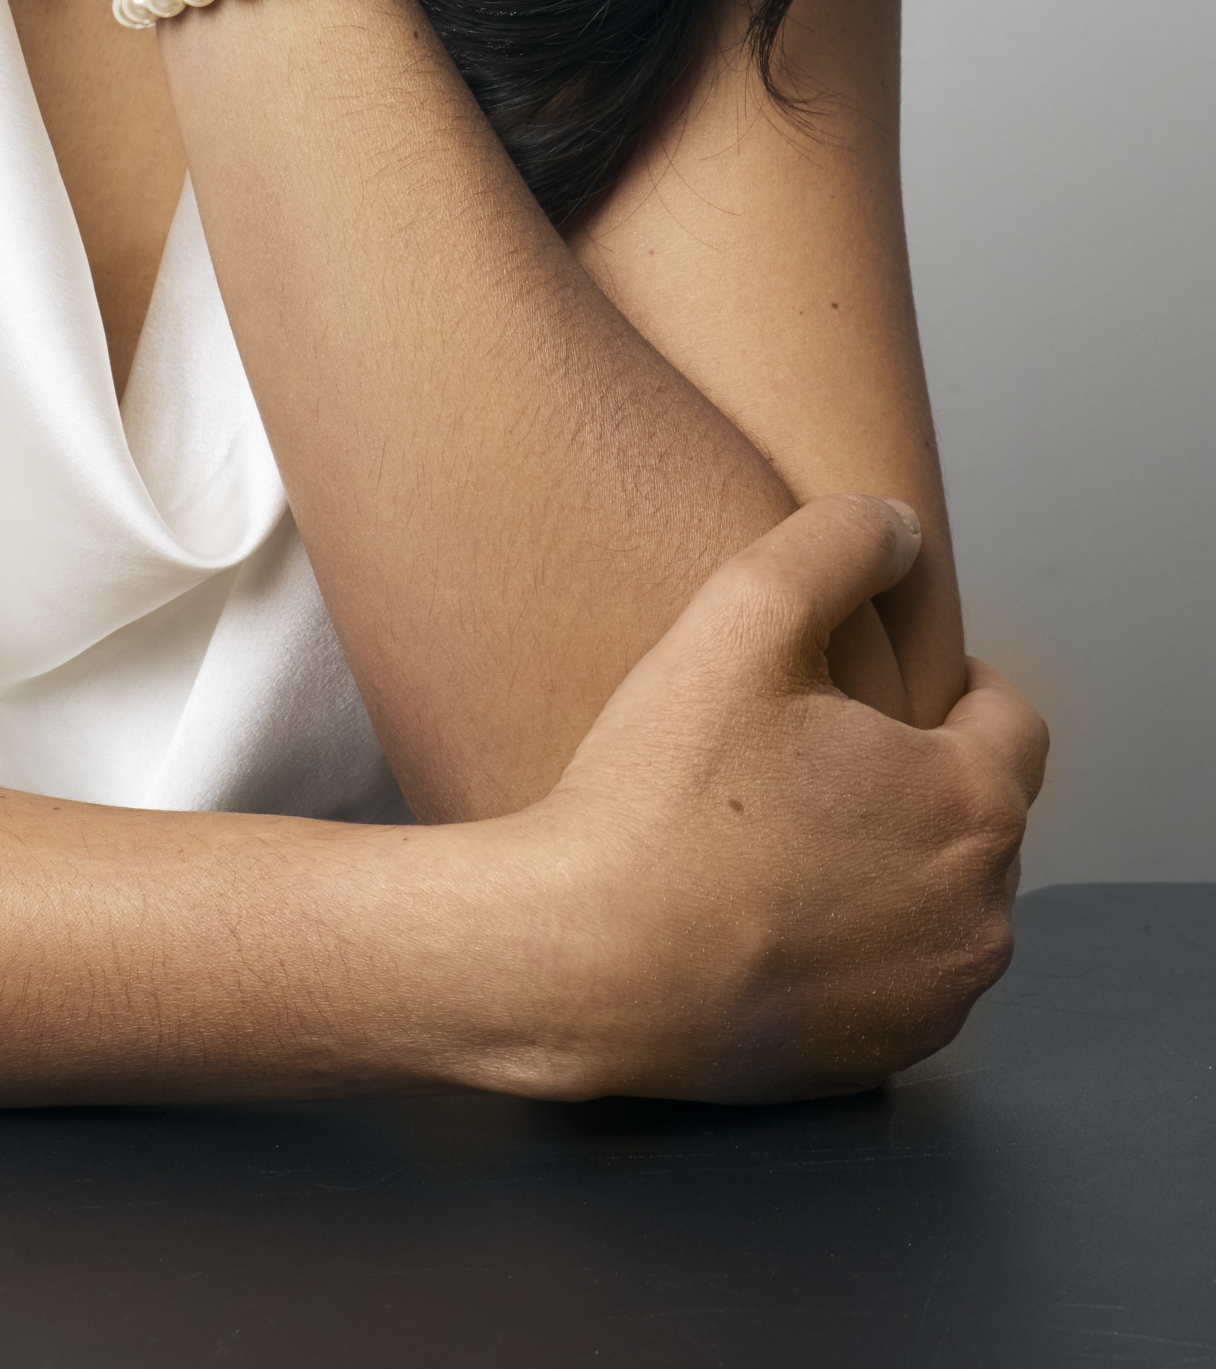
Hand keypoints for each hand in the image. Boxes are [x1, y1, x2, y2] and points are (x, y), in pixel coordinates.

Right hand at [497, 495, 1046, 1101]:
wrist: (581, 959)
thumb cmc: (660, 793)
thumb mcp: (741, 615)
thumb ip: (838, 541)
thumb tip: (898, 529)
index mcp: (969, 807)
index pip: (1010, 718)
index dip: (947, 682)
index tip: (870, 682)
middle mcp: (979, 918)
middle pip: (978, 811)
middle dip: (915, 772)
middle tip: (809, 749)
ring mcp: (932, 1004)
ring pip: (941, 898)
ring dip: (891, 858)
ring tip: (784, 826)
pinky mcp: (880, 1061)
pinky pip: (895, 976)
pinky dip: (855, 939)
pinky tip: (766, 904)